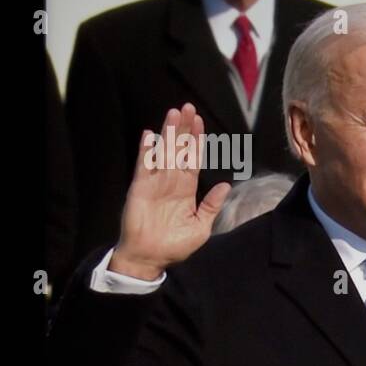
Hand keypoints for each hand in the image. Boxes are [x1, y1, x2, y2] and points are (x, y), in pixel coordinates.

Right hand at [111, 104, 231, 279]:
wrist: (151, 258)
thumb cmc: (175, 245)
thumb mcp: (201, 226)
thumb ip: (211, 205)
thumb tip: (225, 185)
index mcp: (186, 190)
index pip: (193, 159)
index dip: (197, 141)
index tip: (200, 122)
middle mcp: (171, 182)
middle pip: (179, 150)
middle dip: (184, 129)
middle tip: (188, 107)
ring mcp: (155, 184)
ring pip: (164, 153)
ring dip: (168, 134)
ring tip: (173, 114)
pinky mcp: (140, 189)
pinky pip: (144, 167)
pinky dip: (147, 152)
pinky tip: (149, 136)